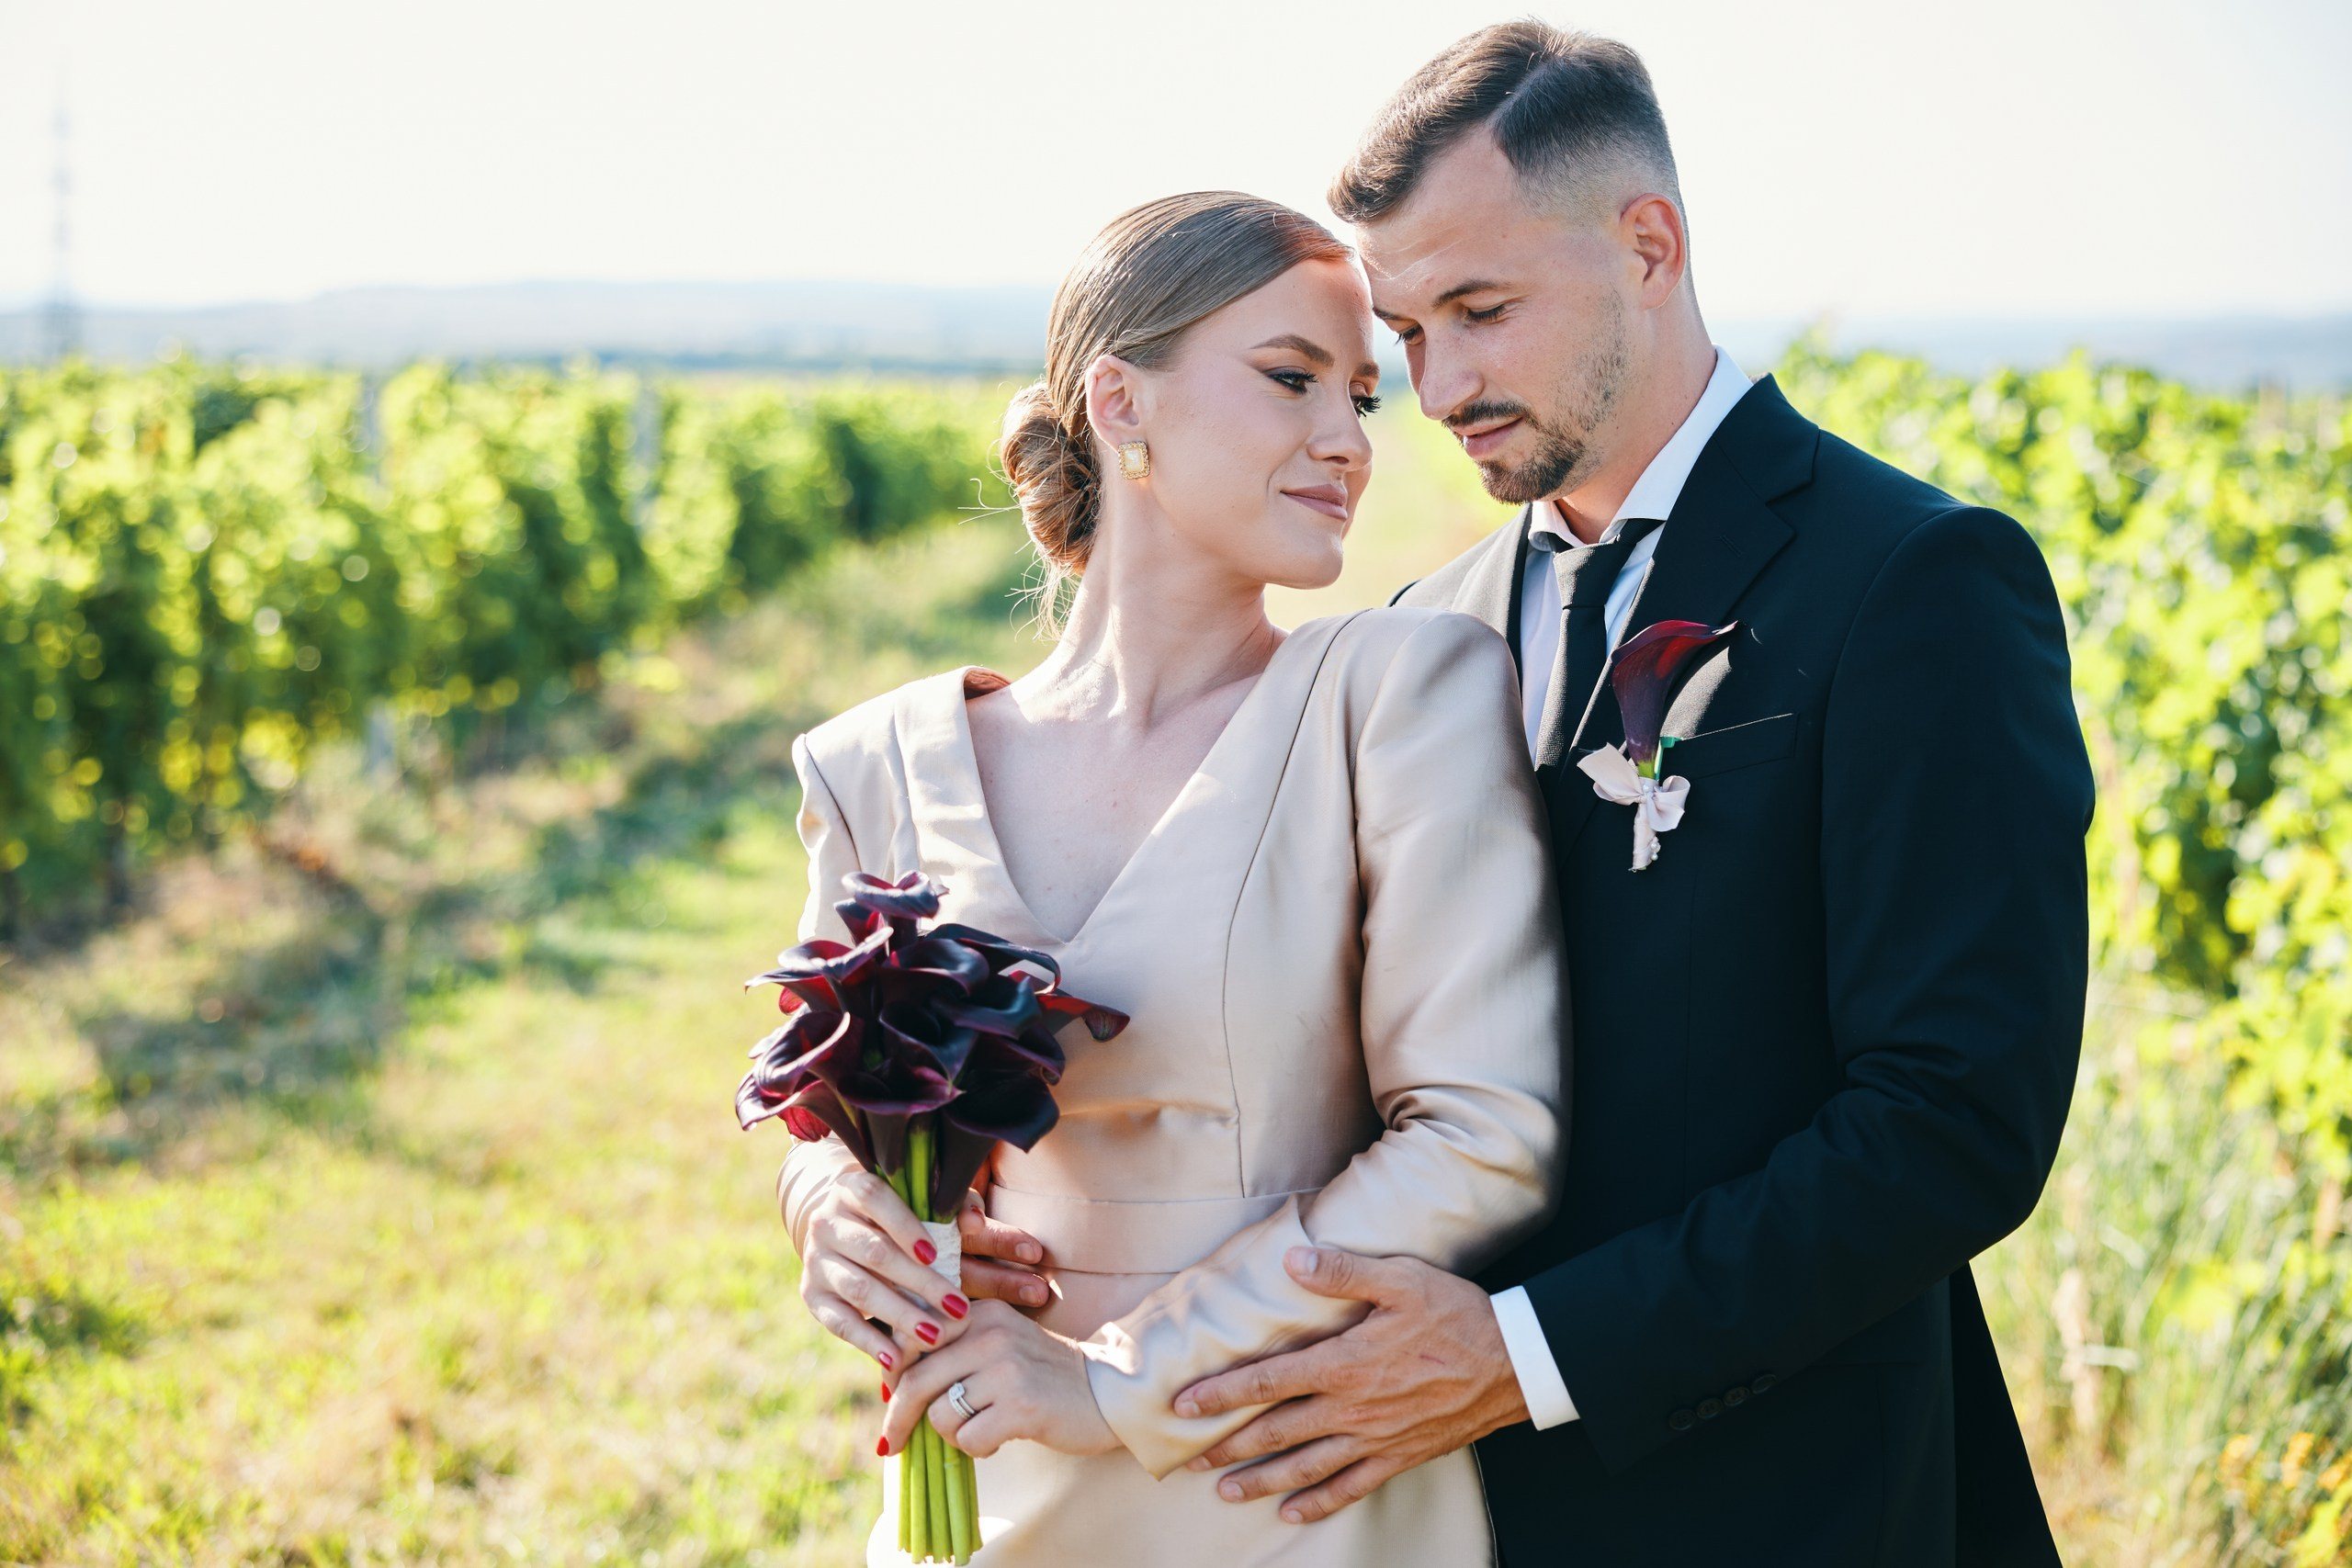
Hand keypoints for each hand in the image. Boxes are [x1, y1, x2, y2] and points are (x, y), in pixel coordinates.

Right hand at [790, 1170, 1046, 1370]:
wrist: (845, 1233)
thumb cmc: (899, 1217)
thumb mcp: (922, 1204)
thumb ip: (954, 1206)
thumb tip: (975, 1222)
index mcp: (852, 1189)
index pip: (875, 1199)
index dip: (904, 1227)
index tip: (934, 1255)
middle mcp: (826, 1222)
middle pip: (874, 1252)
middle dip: (919, 1282)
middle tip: (958, 1308)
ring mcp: (816, 1260)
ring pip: (859, 1289)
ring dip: (900, 1315)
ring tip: (935, 1336)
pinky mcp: (812, 1295)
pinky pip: (839, 1322)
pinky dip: (868, 1342)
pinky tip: (896, 1359)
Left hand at [882, 1299, 1118, 1459]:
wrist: (1106, 1392)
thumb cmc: (1042, 1375)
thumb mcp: (998, 1345)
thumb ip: (953, 1351)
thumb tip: (891, 1384)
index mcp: (981, 1311)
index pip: (913, 1338)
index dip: (893, 1374)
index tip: (891, 1399)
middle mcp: (990, 1332)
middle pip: (914, 1380)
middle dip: (897, 1418)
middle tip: (891, 1444)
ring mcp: (1006, 1368)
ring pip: (939, 1415)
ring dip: (952, 1435)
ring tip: (981, 1430)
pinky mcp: (1022, 1405)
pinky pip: (968, 1439)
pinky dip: (977, 1449)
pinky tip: (999, 1440)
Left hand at [1173, 1248, 1527, 1523]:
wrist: (1514, 1364)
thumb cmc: (1456, 1314)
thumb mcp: (1401, 1278)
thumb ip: (1343, 1272)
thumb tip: (1292, 1260)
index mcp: (1344, 1363)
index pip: (1268, 1381)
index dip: (1222, 1394)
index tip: (1183, 1404)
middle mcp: (1352, 1409)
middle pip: (1275, 1432)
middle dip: (1227, 1446)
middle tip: (1187, 1458)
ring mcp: (1375, 1439)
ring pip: (1305, 1467)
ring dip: (1260, 1482)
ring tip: (1225, 1491)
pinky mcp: (1399, 1457)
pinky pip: (1351, 1488)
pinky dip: (1319, 1503)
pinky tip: (1294, 1513)